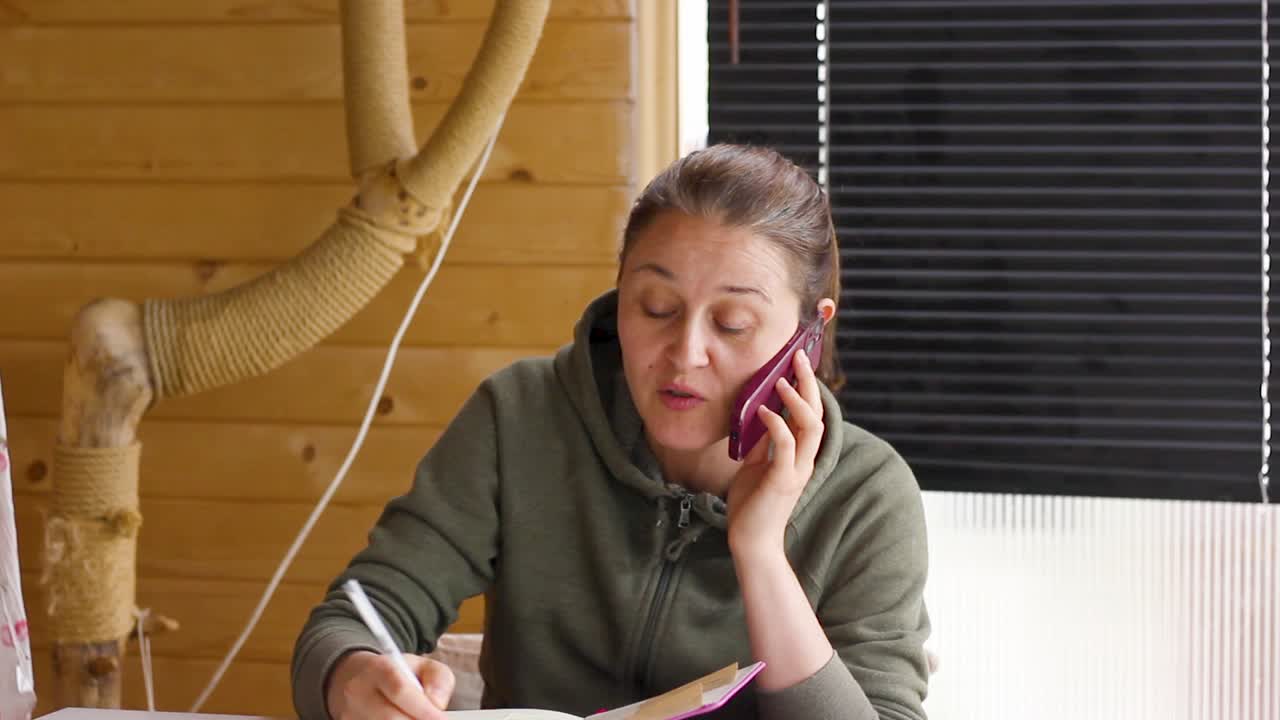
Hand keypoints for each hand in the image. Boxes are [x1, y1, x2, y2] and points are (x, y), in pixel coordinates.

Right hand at [326, 649, 455, 719]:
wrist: (353, 677)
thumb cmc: (394, 673)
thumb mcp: (422, 664)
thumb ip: (438, 680)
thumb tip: (437, 704)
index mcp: (378, 669)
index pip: (400, 691)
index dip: (423, 710)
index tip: (442, 719)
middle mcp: (358, 692)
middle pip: (390, 718)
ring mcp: (350, 714)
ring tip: (416, 718)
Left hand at [726, 348, 823, 556]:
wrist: (750, 541)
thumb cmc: (751, 506)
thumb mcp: (755, 466)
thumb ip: (762, 445)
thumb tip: (758, 417)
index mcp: (799, 456)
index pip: (810, 414)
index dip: (807, 388)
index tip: (797, 363)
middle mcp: (804, 460)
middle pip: (817, 414)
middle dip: (808, 383)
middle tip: (797, 357)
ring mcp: (796, 471)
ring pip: (810, 427)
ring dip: (796, 401)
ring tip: (781, 381)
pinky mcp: (781, 481)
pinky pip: (785, 446)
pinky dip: (776, 424)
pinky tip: (762, 411)